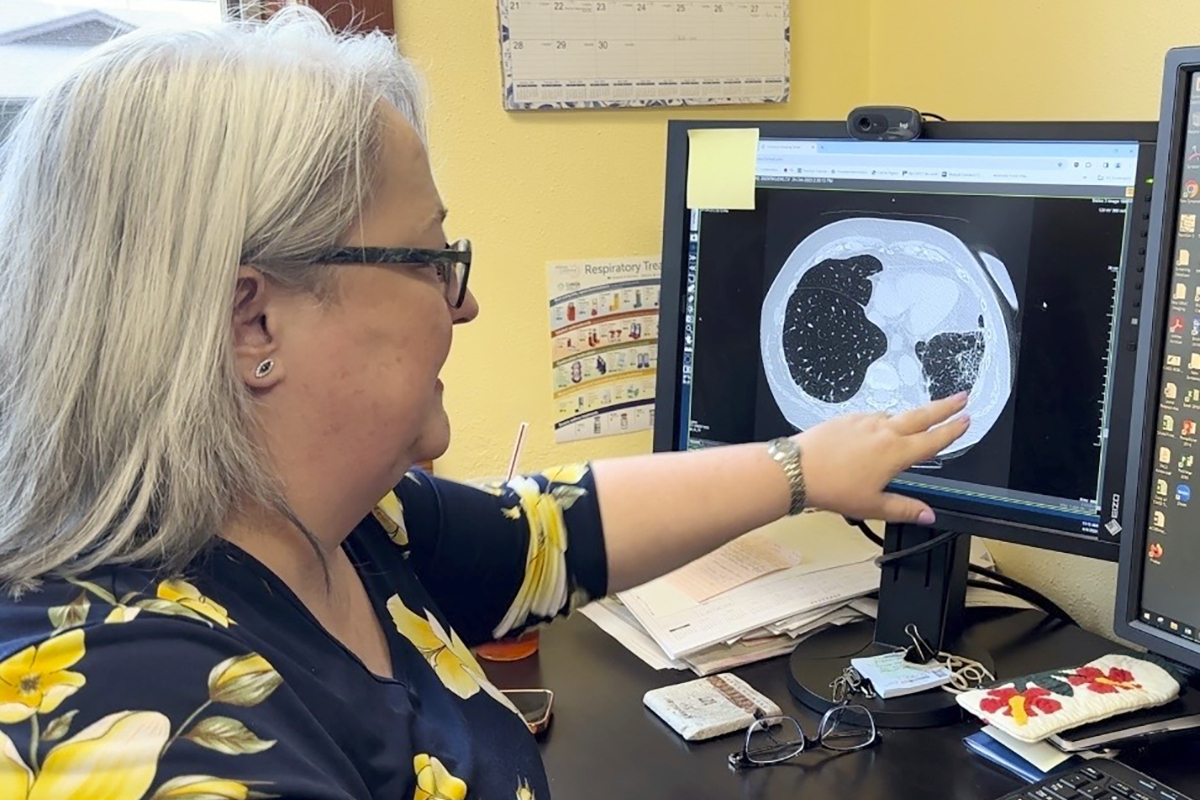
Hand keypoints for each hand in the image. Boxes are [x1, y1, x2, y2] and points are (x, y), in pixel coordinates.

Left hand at [794, 393, 969, 524]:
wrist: (797, 469)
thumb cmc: (831, 487)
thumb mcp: (872, 505)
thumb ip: (904, 509)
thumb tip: (927, 515)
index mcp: (895, 453)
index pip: (933, 440)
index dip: (953, 430)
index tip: (966, 420)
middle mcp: (883, 432)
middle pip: (922, 415)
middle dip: (945, 406)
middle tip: (961, 397)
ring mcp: (864, 422)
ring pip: (895, 415)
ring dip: (912, 414)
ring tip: (921, 417)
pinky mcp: (846, 419)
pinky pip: (872, 417)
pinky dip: (883, 420)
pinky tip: (879, 427)